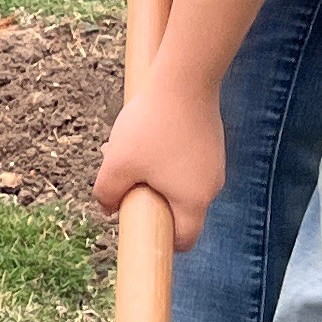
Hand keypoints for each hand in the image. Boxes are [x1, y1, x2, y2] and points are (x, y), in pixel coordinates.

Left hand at [93, 81, 223, 252]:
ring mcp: (214, 163)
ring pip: (177, 182)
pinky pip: (183, 162)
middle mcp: (211, 186)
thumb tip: (108, 209)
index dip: (160, 242)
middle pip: (178, 209)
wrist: (185, 80)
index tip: (139, 227)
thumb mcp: (116, 164)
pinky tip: (144, 133)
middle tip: (124, 179)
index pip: (184, 240)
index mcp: (194, 201)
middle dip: (147, 200)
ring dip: (151, 174)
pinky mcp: (210, 143)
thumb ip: (107, 194)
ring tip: (126, 150)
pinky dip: (162, 157)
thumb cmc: (150, 126)